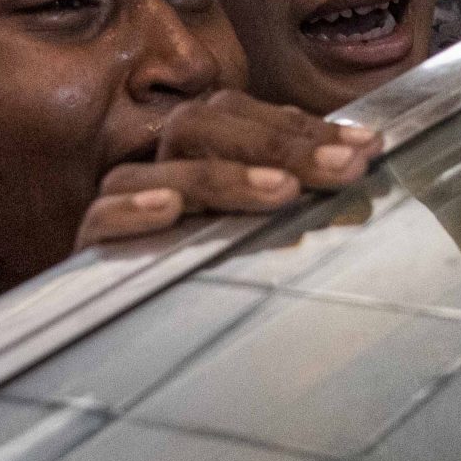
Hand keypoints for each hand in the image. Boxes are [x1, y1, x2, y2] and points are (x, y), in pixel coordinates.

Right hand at [79, 92, 383, 245]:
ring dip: (224, 177)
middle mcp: (159, 164)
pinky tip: (170, 210)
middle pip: (203, 127)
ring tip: (282, 191)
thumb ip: (297, 186)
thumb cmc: (206, 273)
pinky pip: (102, 215)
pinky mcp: (93, 242)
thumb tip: (363, 157)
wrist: (131, 342)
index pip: (246, 118)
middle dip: (280, 145)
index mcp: (197, 149)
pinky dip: (133, 208)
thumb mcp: (259, 225)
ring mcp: (121, 200)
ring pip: (161, 166)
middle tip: (341, 167)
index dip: (307, 128)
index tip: (368, 147)